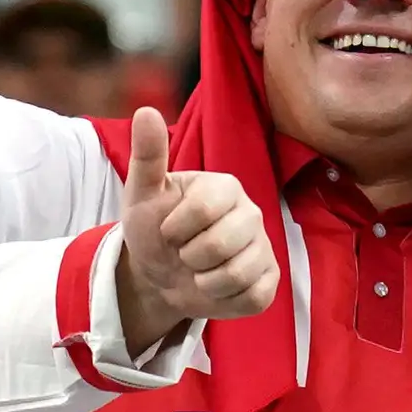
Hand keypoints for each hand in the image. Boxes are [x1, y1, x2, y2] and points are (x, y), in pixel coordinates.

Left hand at [112, 105, 277, 356]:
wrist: (158, 273)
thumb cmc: (153, 227)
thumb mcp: (142, 193)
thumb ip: (147, 155)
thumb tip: (145, 110)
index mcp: (226, 187)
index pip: (202, 211)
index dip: (174, 229)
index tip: (168, 229)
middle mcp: (252, 213)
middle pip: (220, 246)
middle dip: (188, 258)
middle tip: (183, 252)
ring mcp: (264, 248)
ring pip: (236, 276)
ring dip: (203, 282)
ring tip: (197, 271)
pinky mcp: (269, 281)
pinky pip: (252, 297)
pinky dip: (223, 300)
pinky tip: (214, 287)